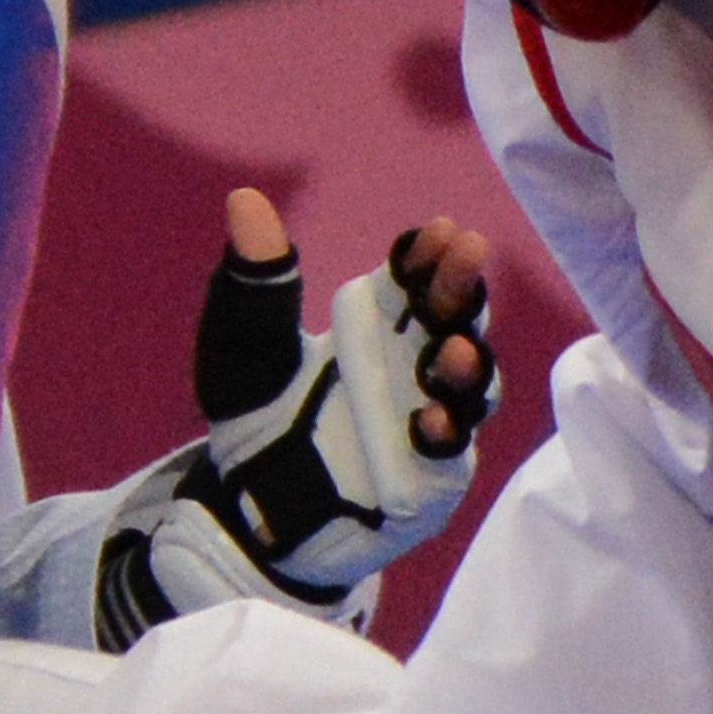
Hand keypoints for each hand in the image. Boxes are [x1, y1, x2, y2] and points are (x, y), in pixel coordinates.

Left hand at [89, 194, 501, 639]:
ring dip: (468, 365)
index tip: (436, 230)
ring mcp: (432, 420)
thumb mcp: (243, 348)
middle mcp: (415, 364)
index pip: (414, 276)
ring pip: (469, 385)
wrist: (247, 513)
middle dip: (462, 287)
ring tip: (455, 349)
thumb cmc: (255, 421)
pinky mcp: (433, 479)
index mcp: (378, 322)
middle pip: (453, 318)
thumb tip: (245, 199)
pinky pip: (449, 456)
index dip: (427, 253)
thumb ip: (255, 284)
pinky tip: (428, 422)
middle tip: (467, 255)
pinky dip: (444, 436)